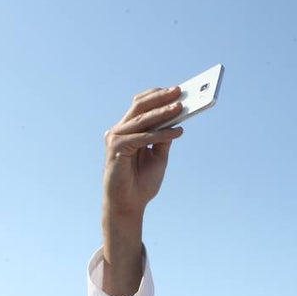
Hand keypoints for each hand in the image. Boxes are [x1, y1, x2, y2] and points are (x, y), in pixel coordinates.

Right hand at [103, 88, 183, 216]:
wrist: (128, 205)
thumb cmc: (141, 183)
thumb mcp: (158, 158)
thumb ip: (163, 139)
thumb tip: (176, 120)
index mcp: (128, 131)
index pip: (141, 106)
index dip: (157, 97)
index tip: (176, 90)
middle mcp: (119, 131)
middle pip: (140, 107)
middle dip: (161, 98)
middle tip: (179, 91)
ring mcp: (115, 138)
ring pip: (142, 119)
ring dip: (163, 113)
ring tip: (180, 107)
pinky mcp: (116, 148)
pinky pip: (143, 137)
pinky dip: (161, 134)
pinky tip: (176, 132)